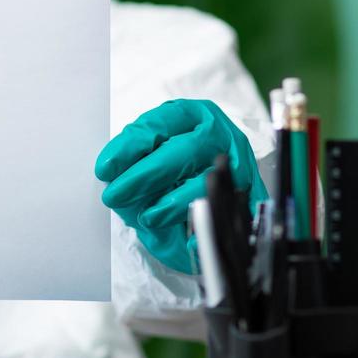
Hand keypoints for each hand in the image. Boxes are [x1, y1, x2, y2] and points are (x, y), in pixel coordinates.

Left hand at [94, 99, 264, 273]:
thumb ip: (136, 165)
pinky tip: (187, 241)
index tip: (105, 168)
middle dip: (145, 176)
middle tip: (116, 195)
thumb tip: (117, 189)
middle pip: (185, 151)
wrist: (220, 184)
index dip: (130, 146)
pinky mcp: (252, 195)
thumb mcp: (154, 154)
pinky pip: (231, 212)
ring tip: (148, 217)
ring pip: (209, 181)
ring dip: (173, 202)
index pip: (160, 122)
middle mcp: (219, 135)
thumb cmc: (177, 166)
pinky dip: (207, 226)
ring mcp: (240, 164)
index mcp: (192, 115)